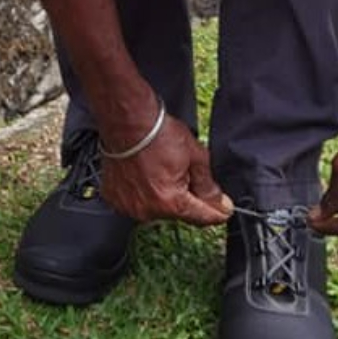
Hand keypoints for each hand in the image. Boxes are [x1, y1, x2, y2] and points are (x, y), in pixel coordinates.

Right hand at [99, 116, 232, 226]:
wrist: (126, 120)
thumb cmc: (156, 133)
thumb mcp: (196, 156)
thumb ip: (208, 186)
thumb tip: (219, 203)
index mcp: (171, 202)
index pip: (202, 218)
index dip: (217, 212)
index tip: (223, 208)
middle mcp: (148, 210)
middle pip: (179, 212)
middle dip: (186, 197)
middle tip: (182, 171)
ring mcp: (129, 206)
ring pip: (157, 208)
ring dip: (163, 195)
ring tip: (159, 169)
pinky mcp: (114, 198)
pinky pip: (137, 202)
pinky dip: (143, 192)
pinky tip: (143, 173)